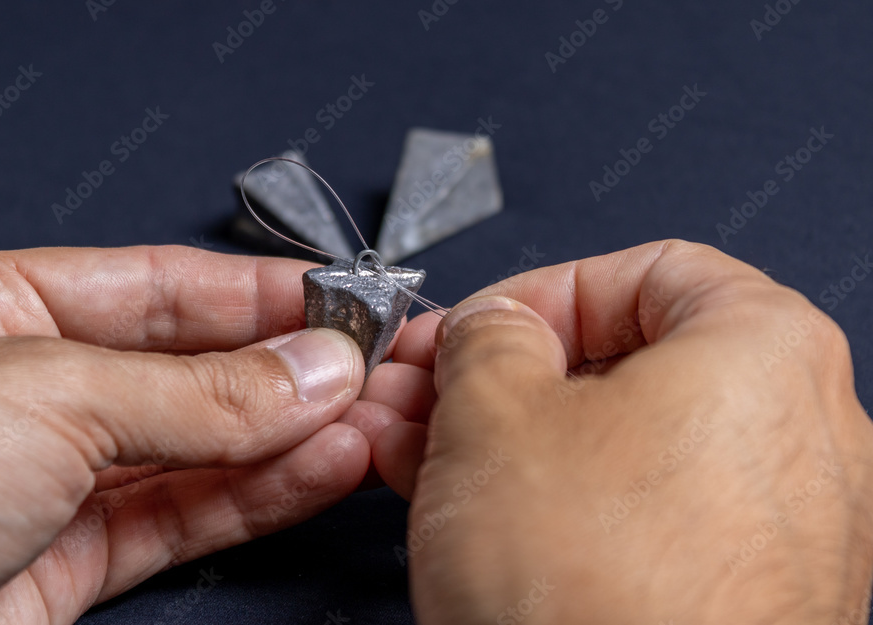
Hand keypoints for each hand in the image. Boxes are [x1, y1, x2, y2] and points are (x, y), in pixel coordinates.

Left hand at [0, 245, 415, 624]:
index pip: (164, 285)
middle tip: (376, 368)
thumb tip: (313, 369)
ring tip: (370, 422)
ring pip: (198, 449)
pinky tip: (319, 470)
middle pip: (190, 369)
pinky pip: (182, 515)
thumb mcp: (49, 393)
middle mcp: (30, 386)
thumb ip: (196, 392)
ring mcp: (51, 477)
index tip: (346, 299)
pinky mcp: (66, 562)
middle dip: (289, 369)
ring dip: (289, 436)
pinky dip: (257, 497)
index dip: (261, 292)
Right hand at [375, 240, 872, 623]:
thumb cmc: (597, 594)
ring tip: (422, 454)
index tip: (471, 328)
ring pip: (620, 446)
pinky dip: (557, 503)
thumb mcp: (492, 410)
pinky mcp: (740, 598)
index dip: (534, 292)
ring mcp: (779, 527)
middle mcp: (799, 434)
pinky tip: (473, 513)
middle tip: (428, 392)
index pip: (640, 271)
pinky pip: (638, 517)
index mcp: (765, 348)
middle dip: (499, 376)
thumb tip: (490, 325)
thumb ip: (485, 333)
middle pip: (625, 365)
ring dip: (510, 440)